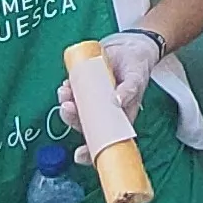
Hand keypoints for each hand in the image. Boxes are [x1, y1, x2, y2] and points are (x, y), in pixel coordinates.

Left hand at [56, 31, 159, 160]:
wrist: (130, 47)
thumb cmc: (137, 68)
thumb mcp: (137, 79)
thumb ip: (129, 90)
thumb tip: (116, 101)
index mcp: (118, 119)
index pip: (104, 141)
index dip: (91, 152)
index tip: (80, 155)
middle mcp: (102, 114)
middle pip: (84, 126)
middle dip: (72, 120)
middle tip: (68, 108)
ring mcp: (91, 101)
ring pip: (75, 111)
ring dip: (66, 105)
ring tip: (65, 92)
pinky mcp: (84, 86)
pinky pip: (71, 93)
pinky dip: (66, 91)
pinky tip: (66, 85)